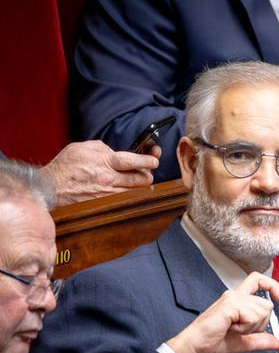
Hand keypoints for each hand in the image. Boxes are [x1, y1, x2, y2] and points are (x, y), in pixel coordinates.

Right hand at [40, 140, 158, 206]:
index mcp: (104, 162)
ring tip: (138, 181)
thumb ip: (102, 148)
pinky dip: (132, 195)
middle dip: (148, 174)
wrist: (50, 188)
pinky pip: (127, 200)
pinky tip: (129, 191)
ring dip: (141, 186)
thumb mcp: (81, 148)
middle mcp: (108, 180)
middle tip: (147, 171)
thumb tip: (116, 152)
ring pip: (136, 192)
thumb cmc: (65, 167)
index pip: (133, 162)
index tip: (154, 159)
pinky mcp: (106, 204)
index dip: (148, 160)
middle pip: (141, 179)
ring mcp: (108, 194)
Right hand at [165, 273, 278, 352]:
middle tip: (240, 329)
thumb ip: (261, 340)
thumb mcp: (244, 342)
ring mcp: (232, 298)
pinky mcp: (230, 304)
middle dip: (260, 324)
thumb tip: (276, 342)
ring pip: (262, 311)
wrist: (196, 347)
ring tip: (233, 328)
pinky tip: (230, 328)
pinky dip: (245, 328)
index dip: (273, 286)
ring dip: (251, 327)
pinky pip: (253, 316)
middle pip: (267, 305)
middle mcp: (235, 295)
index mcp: (238, 300)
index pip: (259, 280)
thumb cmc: (214, 341)